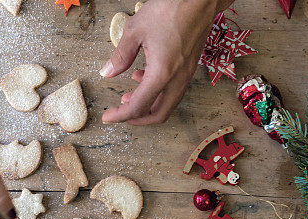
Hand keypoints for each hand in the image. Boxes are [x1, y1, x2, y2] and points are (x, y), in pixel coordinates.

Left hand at [99, 0, 224, 124]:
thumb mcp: (135, 30)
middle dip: (138, 118)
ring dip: (149, 105)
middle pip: (159, 114)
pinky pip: (174, 90)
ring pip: (168, 104)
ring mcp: (187, 75)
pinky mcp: (190, 68)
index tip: (108, 117)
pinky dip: (158, 92)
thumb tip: (109, 72)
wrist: (198, 0)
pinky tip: (144, 77)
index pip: (138, 106)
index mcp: (162, 74)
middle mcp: (177, 79)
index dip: (121, 115)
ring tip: (129, 95)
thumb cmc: (170, 9)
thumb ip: (121, 56)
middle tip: (121, 113)